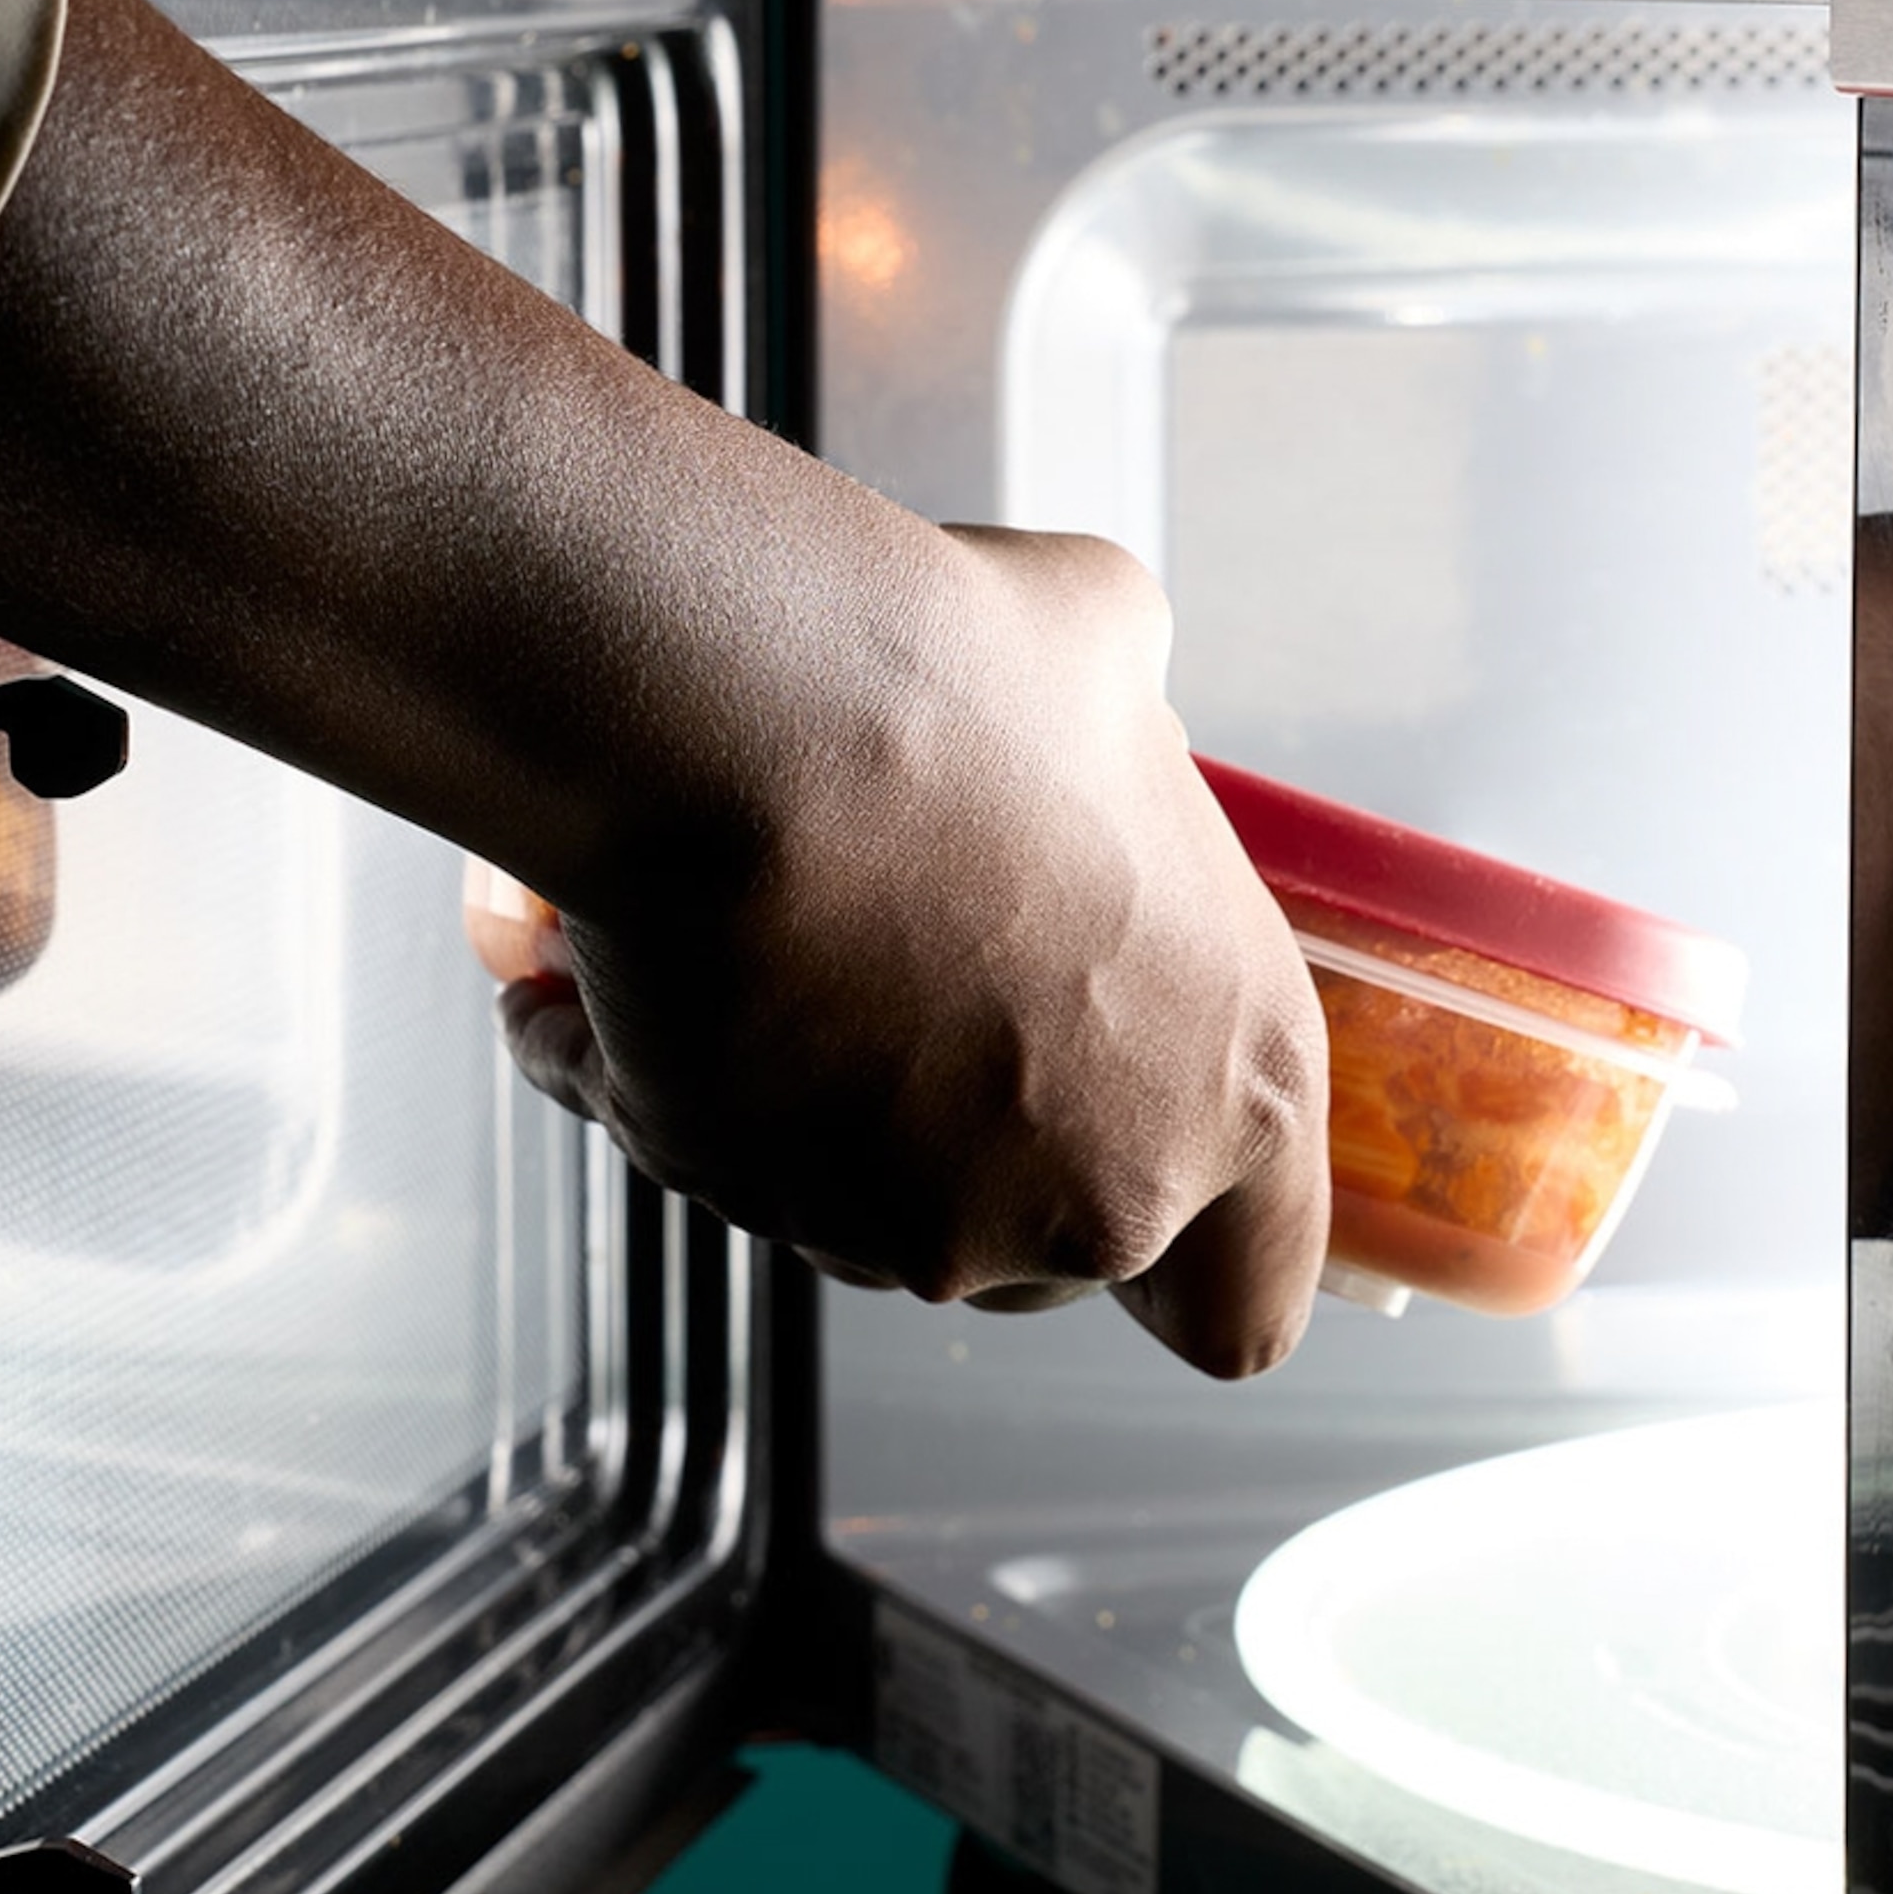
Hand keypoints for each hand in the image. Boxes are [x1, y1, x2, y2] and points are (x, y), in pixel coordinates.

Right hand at [0, 0, 1327, 1372]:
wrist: (694, 674)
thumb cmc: (904, 649)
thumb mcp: (1083, 633)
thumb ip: (1119, 680)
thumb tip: (1094, 612)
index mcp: (1214, 1044)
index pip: (1277, 1281)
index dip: (1232, 1251)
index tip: (1181, 1214)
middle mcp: (1085, 1162)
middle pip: (1034, 1246)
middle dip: (950, 1126)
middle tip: (873, 994)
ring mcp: (920, 1199)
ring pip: (842, 1196)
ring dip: (780, 1075)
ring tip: (719, 921)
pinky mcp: (742, 1189)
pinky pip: (703, 1160)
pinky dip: (660, 1072)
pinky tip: (615, 948)